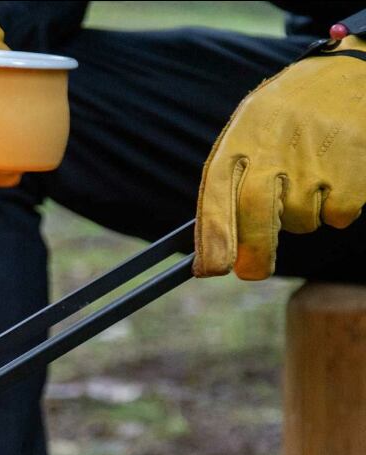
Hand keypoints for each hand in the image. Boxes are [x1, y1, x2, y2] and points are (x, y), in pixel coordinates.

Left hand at [194, 35, 365, 279]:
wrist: (350, 73)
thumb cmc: (287, 118)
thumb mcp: (249, 134)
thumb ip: (231, 188)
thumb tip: (215, 255)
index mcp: (241, 140)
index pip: (217, 196)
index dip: (213, 239)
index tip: (211, 270)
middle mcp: (275, 148)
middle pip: (257, 214)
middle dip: (254, 252)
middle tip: (252, 272)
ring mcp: (315, 157)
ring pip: (300, 221)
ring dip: (302, 218)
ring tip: (309, 181)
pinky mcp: (353, 166)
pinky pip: (337, 216)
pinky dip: (337, 211)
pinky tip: (337, 178)